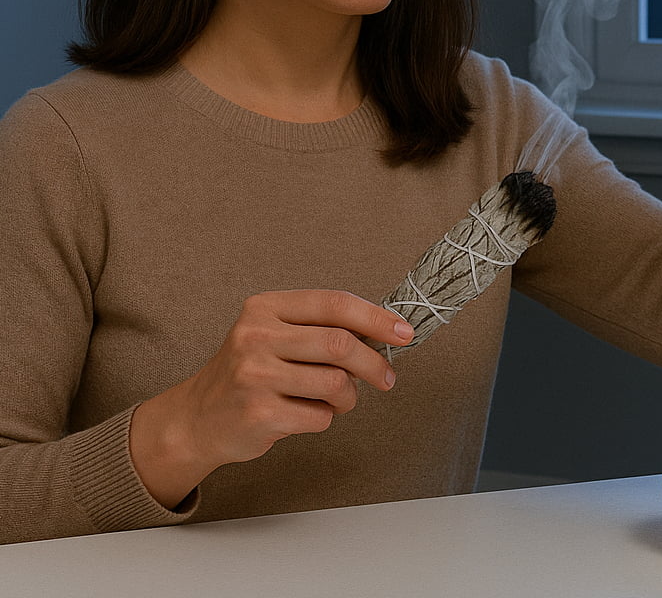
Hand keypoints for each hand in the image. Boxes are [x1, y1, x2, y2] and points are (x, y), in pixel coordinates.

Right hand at [130, 290, 412, 507]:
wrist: (196, 418)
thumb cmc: (251, 372)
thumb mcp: (276, 335)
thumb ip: (320, 328)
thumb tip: (385, 332)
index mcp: (266, 307)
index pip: (334, 303)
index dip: (376, 318)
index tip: (404, 332)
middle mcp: (256, 335)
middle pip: (340, 344)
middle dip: (373, 363)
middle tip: (387, 378)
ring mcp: (254, 375)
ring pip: (335, 383)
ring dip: (347, 397)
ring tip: (336, 400)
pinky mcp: (257, 413)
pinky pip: (319, 417)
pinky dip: (324, 419)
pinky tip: (304, 415)